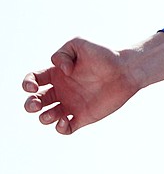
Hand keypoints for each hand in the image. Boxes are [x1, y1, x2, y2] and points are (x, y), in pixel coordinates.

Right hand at [22, 33, 163, 134]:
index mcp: (57, 74)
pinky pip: (65, 128)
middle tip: (36, 104)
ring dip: (44, 118)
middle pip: (35, 101)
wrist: (127, 70)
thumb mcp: (79, 44)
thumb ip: (62, 53)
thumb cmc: (104, 56)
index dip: (27, 85)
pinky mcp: (84, 116)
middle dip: (30, 105)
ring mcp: (72, 105)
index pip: (33, 80)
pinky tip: (64, 122)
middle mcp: (62, 91)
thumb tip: (61, 71)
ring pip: (47, 117)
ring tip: (52, 115)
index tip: (33, 87)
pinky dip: (60, 129)